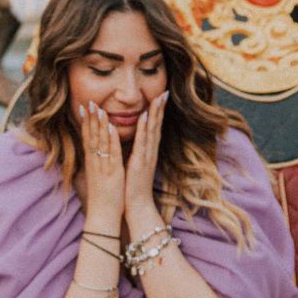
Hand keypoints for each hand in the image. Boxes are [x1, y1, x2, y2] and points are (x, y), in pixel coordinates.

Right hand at [79, 103, 124, 226]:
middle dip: (90, 118)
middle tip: (88, 101)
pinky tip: (111, 127)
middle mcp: (95, 161)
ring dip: (99, 124)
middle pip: (91, 136)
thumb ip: (94, 163)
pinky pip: (111, 152)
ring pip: (100, 141)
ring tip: (98, 108)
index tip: (84, 107)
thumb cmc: (102, 196)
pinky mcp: (113, 172)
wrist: (102, 215)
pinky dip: (111, 139)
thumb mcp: (96, 176)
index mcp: (92, 162)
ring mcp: (103, 166)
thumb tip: (92, 152)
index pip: (87, 138)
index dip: (85, 122)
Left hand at [124, 91, 166, 219]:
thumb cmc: (134, 187)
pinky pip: (142, 143)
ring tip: (157, 98)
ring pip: (152, 131)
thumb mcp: (137, 166)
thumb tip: (136, 143)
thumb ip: (138, 153)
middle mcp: (150, 152)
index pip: (154, 129)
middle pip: (157, 127)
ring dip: (154, 114)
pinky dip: (143, 129)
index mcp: (148, 153)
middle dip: (160, 109)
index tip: (160, 97)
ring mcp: (146, 157)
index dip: (158, 113)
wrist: (137, 205)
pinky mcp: (140, 162)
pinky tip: (144, 117)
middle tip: (164, 92)